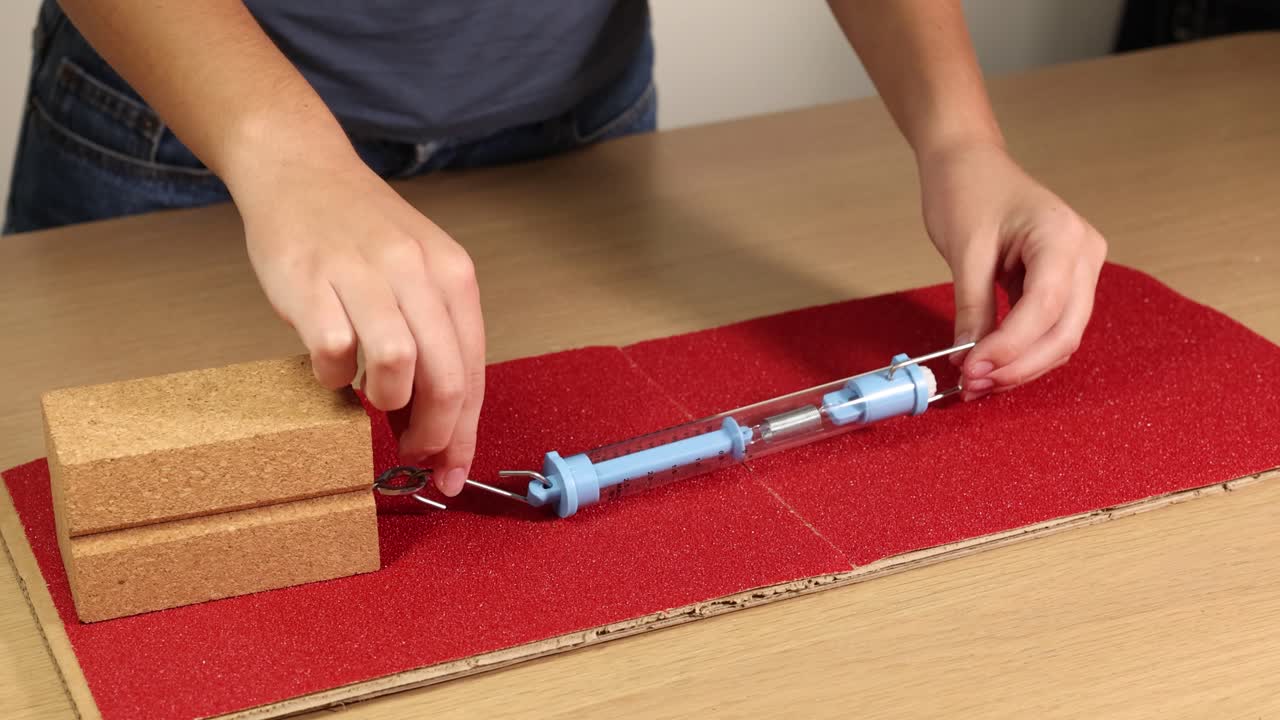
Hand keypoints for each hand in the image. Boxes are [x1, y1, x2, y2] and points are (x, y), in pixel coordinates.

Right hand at [233, 149, 484, 495]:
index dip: (465, 433)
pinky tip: (330, 367)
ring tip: (369, 397)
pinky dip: (333, 376)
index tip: (452, 471)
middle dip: (434, 433)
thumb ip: (435, 341)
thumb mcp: (419, 274)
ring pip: (397, 365)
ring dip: (385, 401)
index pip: (474, 370)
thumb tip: (438, 427)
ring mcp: (362, 272)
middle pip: (446, 377)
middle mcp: (416, 270)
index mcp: (453, 274)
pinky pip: (333, 351)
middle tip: (412, 451)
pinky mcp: (309, 278)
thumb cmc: (363, 234)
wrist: (301, 169)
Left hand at [917, 140, 1106, 400]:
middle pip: (1064, 330)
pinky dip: (1022, 350)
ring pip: (1061, 336)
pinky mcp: (1063, 280)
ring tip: (977, 382)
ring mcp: (1080, 268)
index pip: (1046, 308)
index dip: (1011, 347)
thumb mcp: (964, 250)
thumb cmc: (967, 189)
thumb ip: (972, 307)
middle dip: (1019, 365)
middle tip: (973, 386)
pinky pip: (1050, 326)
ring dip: (1021, 365)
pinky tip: (990, 365)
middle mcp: (1084, 253)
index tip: (972, 370)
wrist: (969, 162)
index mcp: (1062, 236)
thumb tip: (968, 360)